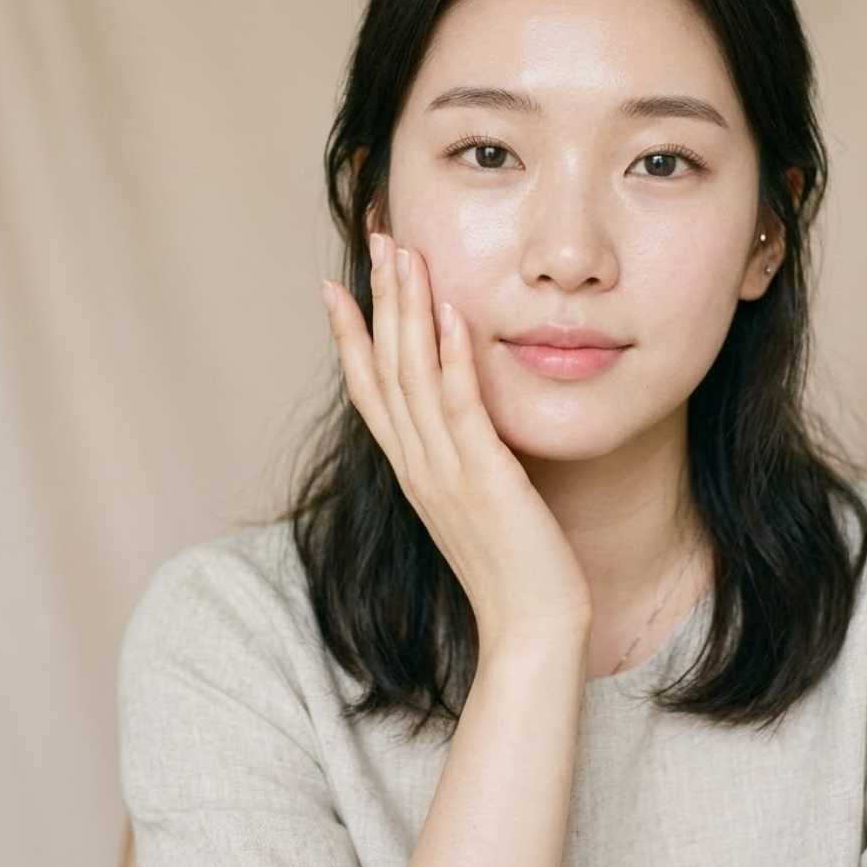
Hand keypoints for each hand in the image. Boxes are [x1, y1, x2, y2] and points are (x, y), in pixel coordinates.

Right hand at [322, 232, 593, 652]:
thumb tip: (459, 420)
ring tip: (404, 253)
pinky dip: (451, 355)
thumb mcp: (472, 503)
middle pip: (384, 366)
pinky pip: (460, 405)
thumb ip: (458, 459)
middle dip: (378, 298)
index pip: (368, 388)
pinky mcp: (484, 477)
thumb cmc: (509, 568)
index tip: (336, 284)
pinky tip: (451, 311)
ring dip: (407, 310)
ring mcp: (444, 470)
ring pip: (413, 375)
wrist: (530, 629)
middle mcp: (417, 464)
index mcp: (411, 469)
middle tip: (376, 237)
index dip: (349, 334)